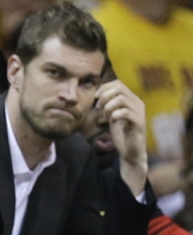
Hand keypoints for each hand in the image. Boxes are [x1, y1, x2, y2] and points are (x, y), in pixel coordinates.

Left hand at [95, 79, 147, 194]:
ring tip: (105, 115)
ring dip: (108, 106)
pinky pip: (126, 112)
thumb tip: (97, 95)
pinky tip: (111, 121)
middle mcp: (137, 103)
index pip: (118, 84)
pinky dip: (115, 115)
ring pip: (122, 98)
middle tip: (98, 107)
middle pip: (120, 88)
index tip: (96, 98)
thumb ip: (108, 105)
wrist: (130, 151)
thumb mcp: (112, 116)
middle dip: (105, 95)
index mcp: (131, 99)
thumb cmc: (121, 134)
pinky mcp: (139, 122)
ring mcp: (139, 112)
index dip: (104, 88)